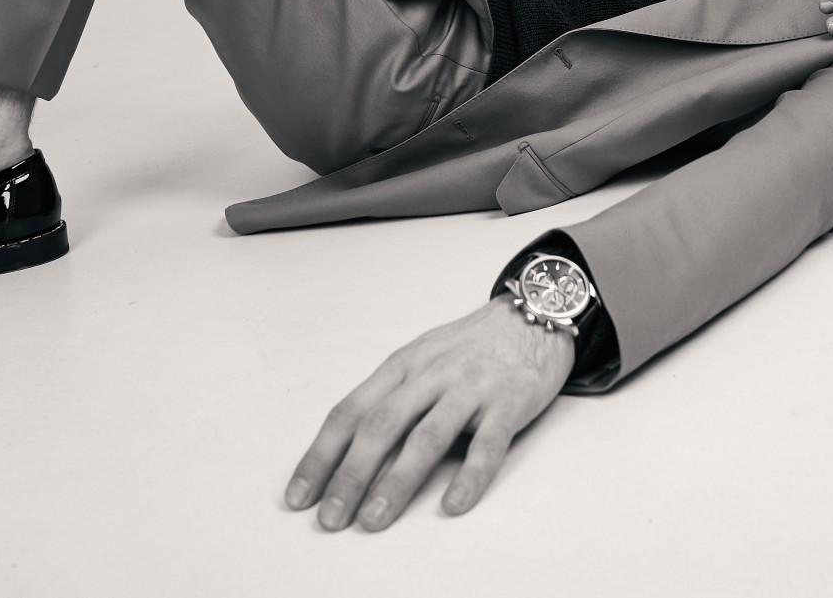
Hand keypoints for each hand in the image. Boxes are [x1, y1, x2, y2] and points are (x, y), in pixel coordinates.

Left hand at [286, 297, 573, 531]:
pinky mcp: (509, 402)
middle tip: (331, 518)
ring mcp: (470, 388)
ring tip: (374, 519)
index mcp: (402, 366)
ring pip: (427, 437)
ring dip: (396, 481)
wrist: (533, 314)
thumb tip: (349, 457)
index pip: (350, 412)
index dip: (321, 455)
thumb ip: (391, 400)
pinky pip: (487, 444)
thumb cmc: (470, 347)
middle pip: (381, 426)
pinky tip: (453, 504)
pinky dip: (470, 476)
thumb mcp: (421, 361)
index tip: (299, 495)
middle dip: (350, 475)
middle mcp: (430, 375)